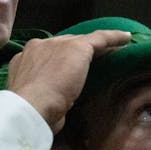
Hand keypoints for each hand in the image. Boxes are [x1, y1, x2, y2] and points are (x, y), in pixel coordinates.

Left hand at [6, 29, 130, 132]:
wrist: (34, 112)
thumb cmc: (56, 78)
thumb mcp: (79, 50)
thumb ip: (95, 40)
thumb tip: (112, 37)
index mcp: (40, 43)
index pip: (76, 37)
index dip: (100, 39)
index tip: (123, 40)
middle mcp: (30, 58)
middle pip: (63, 51)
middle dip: (80, 52)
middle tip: (104, 57)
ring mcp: (27, 79)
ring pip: (54, 69)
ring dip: (67, 70)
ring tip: (84, 76)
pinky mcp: (30, 99)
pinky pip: (48, 88)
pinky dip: (58, 86)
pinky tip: (66, 93)